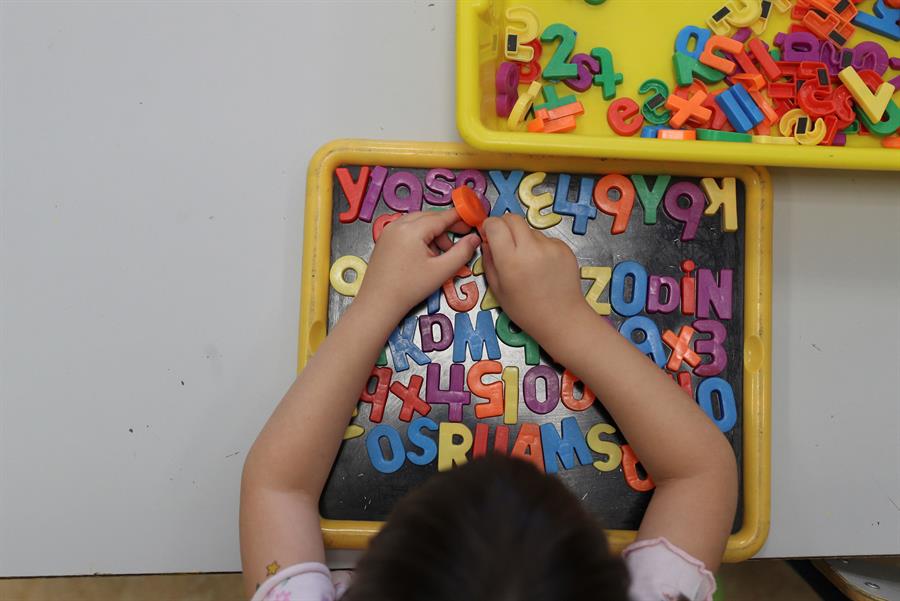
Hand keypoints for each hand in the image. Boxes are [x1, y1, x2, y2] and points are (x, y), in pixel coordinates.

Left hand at [356, 209, 479, 319]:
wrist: (378, 303)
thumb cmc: (410, 288)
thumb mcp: (442, 271)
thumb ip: (462, 252)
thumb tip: (475, 238)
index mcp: (412, 229)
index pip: (441, 217)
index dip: (459, 218)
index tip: (473, 221)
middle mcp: (398, 224)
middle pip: (429, 217)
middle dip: (446, 227)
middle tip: (461, 238)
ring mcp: (388, 231)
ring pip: (418, 223)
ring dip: (434, 233)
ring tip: (442, 253)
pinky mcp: (384, 239)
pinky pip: (407, 229)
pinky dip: (420, 236)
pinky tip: (426, 255)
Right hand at [481, 214, 588, 347]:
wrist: (562, 318)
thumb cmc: (526, 310)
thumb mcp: (497, 290)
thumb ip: (489, 262)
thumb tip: (487, 242)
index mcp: (511, 260)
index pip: (496, 224)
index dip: (489, 226)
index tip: (488, 234)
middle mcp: (531, 248)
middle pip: (513, 218)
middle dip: (504, 225)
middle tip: (504, 240)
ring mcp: (550, 246)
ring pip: (530, 229)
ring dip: (523, 238)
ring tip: (526, 261)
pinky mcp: (564, 247)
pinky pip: (545, 239)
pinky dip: (539, 247)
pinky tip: (542, 266)